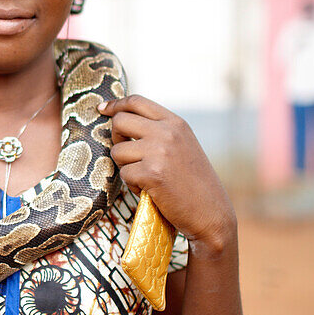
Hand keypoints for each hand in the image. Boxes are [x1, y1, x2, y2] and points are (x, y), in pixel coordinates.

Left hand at [100, 95, 235, 249]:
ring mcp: (159, 151)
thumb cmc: (193, 182)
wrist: (211, 212)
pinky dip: (132, 185)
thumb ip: (159, 131)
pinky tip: (150, 190)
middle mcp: (167, 132)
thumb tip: (121, 120)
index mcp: (175, 123)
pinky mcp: (152, 173)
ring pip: (117, 150)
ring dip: (125, 166)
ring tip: (145, 177)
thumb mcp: (182, 145)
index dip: (116, 104)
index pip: (137, 102)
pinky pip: (124, 174)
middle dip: (115, 138)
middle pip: (120, 121)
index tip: (102, 109)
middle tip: (127, 155)